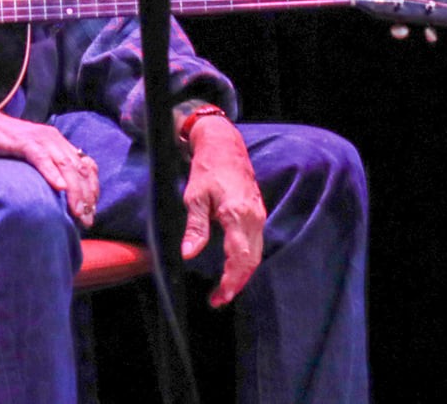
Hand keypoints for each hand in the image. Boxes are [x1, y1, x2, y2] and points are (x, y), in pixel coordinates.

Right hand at [0, 109, 100, 227]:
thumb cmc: (1, 144)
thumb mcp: (31, 156)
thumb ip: (47, 168)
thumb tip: (59, 194)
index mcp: (59, 143)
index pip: (87, 166)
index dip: (93, 190)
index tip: (92, 212)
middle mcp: (54, 139)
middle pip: (80, 169)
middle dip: (87, 197)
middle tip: (87, 221)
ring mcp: (40, 139)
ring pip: (65, 166)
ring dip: (74, 191)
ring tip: (77, 211)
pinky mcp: (23, 141)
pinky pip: (41, 158)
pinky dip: (51, 173)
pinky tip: (58, 187)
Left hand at [180, 117, 266, 306]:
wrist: (226, 147)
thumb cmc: (207, 169)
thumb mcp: (194, 197)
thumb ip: (195, 227)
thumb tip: (188, 254)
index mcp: (237, 215)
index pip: (239, 257)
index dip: (231, 281)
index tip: (219, 296)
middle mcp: (254, 218)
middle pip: (251, 261)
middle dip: (237, 283)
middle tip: (218, 299)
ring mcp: (259, 217)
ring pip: (256, 254)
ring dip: (242, 274)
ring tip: (224, 290)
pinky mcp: (258, 215)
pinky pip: (255, 244)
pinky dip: (246, 261)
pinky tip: (233, 269)